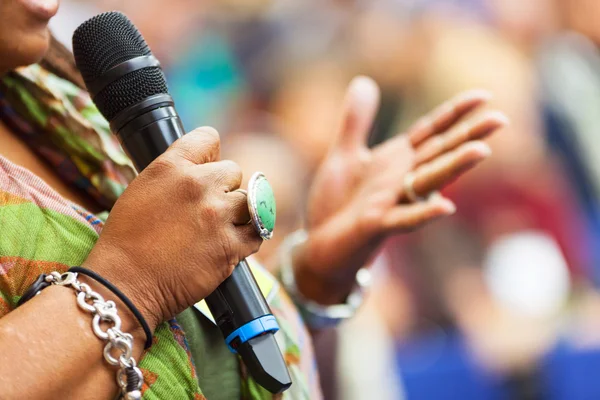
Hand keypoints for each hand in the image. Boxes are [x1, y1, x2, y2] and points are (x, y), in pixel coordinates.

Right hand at [83, 127, 261, 330]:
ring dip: (237, 214)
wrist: (124, 283)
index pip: (209, 137)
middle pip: (234, 171)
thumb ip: (175, 174)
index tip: (210, 165)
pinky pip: (257, 232)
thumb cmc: (126, 240)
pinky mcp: (230, 247)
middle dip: (224, 188)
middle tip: (207, 208)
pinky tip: (231, 243)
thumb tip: (204, 168)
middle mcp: (198, 185)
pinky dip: (248, 238)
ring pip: (249, 201)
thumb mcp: (142, 189)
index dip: (211, 153)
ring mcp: (217, 216)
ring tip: (216, 229)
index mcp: (171, 167)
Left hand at [296, 77, 507, 304]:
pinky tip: (446, 207)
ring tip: (483, 150)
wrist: (319, 245)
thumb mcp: (344, 154)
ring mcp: (392, 202)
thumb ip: (356, 120)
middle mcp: (401, 178)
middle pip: (440, 153)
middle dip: (468, 135)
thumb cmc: (336, 202)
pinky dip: (423, 213)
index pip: (432, 132)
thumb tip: (364, 80)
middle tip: (502, 119)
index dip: (455, 113)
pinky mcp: (377, 224)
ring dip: (454, 167)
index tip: (484, 95)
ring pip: (428, 181)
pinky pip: (404, 219)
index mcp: (396, 159)